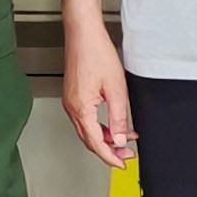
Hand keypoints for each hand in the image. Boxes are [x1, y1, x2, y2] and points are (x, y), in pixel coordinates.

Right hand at [60, 19, 135, 169]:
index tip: (122, 163)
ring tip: (124, 140)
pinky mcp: (73, 95)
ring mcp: (70, 101)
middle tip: (126, 155)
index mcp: (81, 108)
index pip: (96, 142)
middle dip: (108, 150)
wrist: (83, 33)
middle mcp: (71, 107)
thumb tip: (120, 139)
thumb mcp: (116, 89)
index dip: (110, 156)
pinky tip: (113, 125)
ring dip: (105, 138)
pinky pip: (85, 119)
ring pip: (87, 130)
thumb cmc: (96, 53)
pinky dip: (100, 126)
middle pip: (89, 140)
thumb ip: (118, 117)